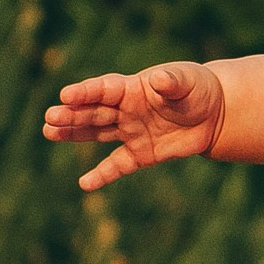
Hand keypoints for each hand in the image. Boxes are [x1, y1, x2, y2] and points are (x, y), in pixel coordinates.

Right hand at [43, 61, 225, 190]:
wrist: (214, 115)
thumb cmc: (197, 90)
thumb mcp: (187, 82)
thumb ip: (171, 82)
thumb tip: (158, 79)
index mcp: (132, 88)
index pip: (104, 90)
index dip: (85, 92)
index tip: (66, 95)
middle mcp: (126, 110)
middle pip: (94, 112)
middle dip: (72, 115)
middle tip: (49, 118)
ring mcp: (131, 132)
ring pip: (97, 134)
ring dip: (74, 134)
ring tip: (49, 133)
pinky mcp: (141, 154)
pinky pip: (117, 166)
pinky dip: (102, 175)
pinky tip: (84, 184)